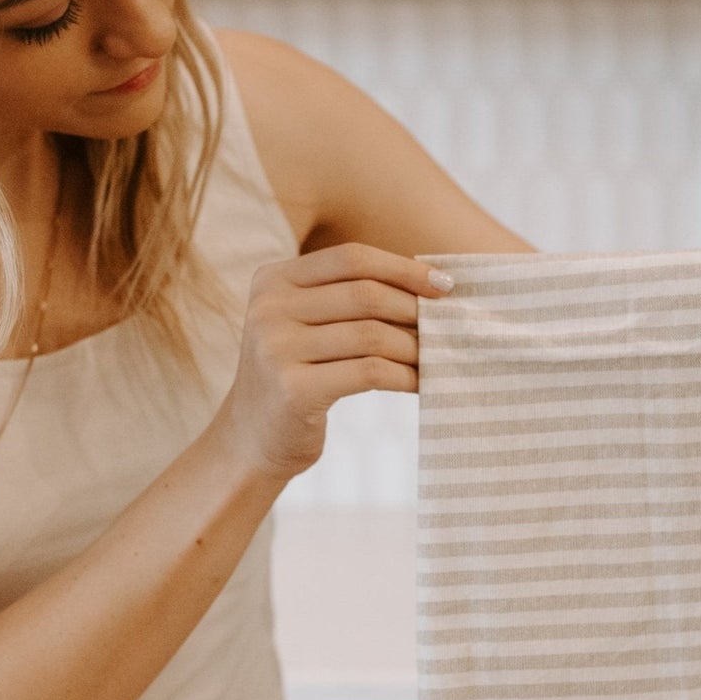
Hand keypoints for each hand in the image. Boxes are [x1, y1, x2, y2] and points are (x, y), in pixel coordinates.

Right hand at [208, 242, 452, 486]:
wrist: (252, 440)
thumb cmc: (295, 380)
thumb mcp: (305, 327)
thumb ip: (344, 301)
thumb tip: (427, 287)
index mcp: (273, 280)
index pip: (350, 259)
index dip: (402, 268)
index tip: (443, 285)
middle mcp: (269, 308)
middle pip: (365, 294)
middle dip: (415, 309)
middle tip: (448, 326)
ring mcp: (278, 349)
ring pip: (372, 335)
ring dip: (415, 346)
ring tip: (438, 356)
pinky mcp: (294, 390)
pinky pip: (369, 372)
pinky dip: (405, 376)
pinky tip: (421, 383)